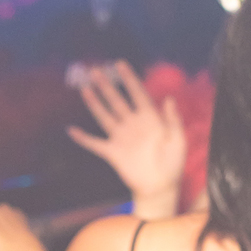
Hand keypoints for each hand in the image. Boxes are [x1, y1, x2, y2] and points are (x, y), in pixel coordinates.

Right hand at [68, 61, 185, 216]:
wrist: (160, 186)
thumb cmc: (173, 163)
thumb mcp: (178, 140)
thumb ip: (173, 120)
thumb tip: (168, 100)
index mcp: (150, 118)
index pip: (137, 93)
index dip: (129, 79)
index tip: (120, 64)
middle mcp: (133, 124)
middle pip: (117, 101)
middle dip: (106, 86)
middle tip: (95, 71)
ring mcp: (121, 137)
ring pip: (104, 116)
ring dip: (94, 103)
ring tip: (85, 89)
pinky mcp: (113, 153)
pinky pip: (95, 144)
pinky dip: (83, 138)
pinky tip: (71, 130)